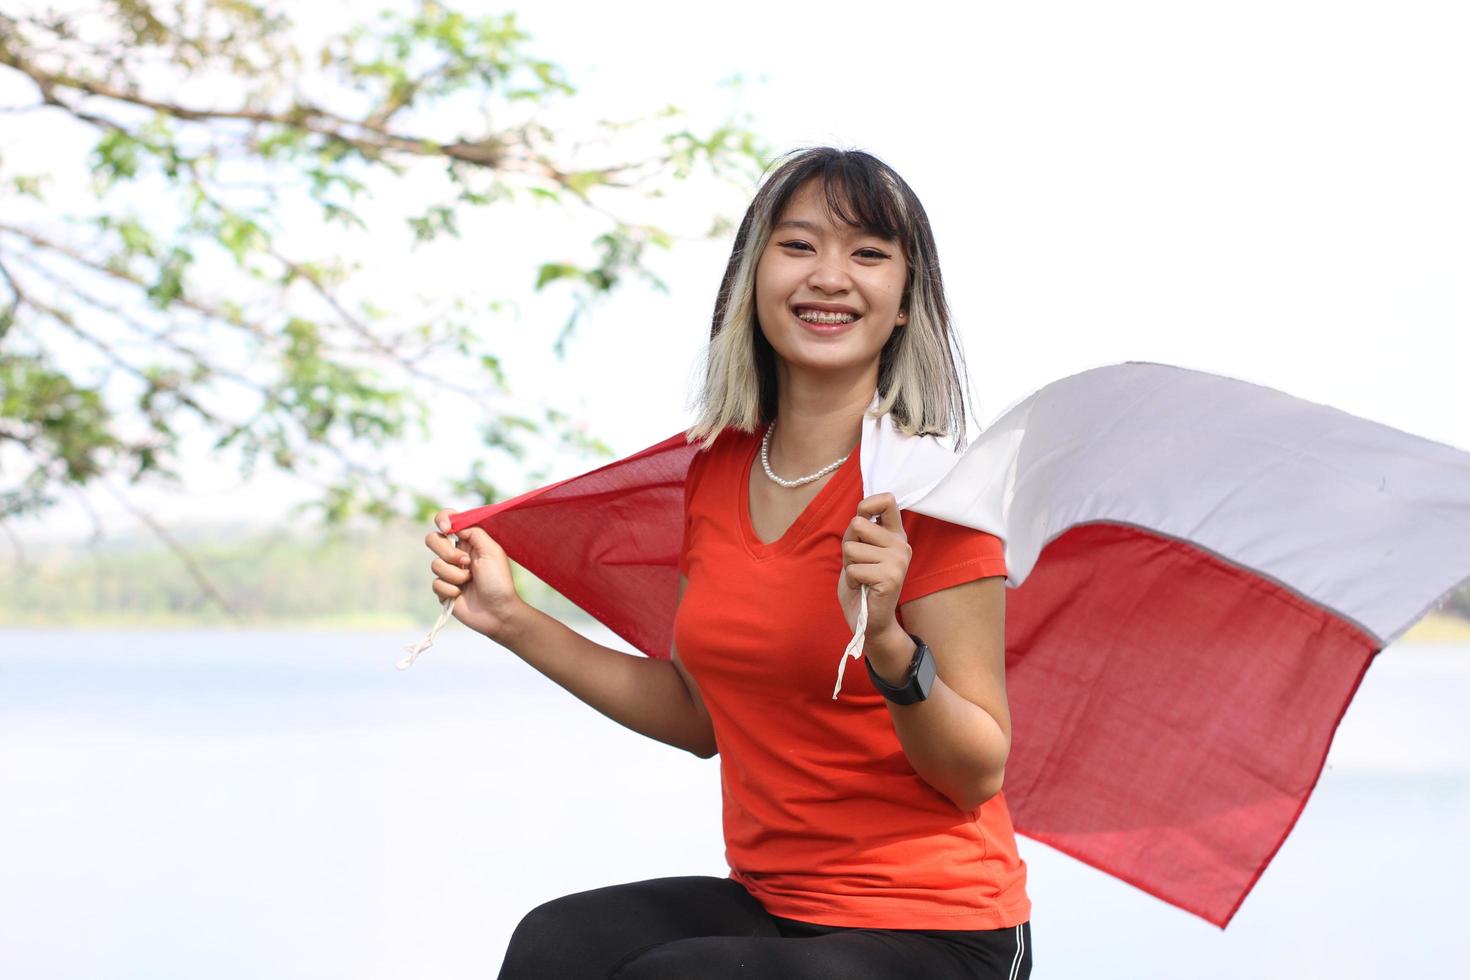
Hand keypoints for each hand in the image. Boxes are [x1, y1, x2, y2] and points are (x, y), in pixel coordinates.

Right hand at [425, 508, 523, 638]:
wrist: (498, 612)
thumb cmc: (498, 581)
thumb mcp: (492, 551)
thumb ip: (474, 532)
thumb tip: (455, 525)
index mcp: (469, 542)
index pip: (448, 521)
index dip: (443, 519)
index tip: (447, 528)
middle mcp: (456, 554)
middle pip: (432, 539)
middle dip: (447, 552)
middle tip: (465, 562)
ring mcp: (448, 572)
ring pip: (435, 565)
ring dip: (455, 575)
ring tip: (469, 581)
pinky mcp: (443, 589)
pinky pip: (436, 583)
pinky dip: (450, 589)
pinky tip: (461, 594)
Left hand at [837, 492, 910, 641]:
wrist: (869, 621)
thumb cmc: (861, 584)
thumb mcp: (858, 550)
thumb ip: (860, 531)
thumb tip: (859, 515)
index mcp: (895, 535)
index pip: (887, 500)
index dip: (867, 504)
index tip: (861, 519)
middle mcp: (901, 545)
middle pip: (857, 524)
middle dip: (848, 545)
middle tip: (859, 564)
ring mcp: (898, 561)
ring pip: (851, 547)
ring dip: (849, 565)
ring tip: (862, 578)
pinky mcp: (891, 577)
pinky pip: (853, 568)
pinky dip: (851, 580)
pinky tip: (863, 588)